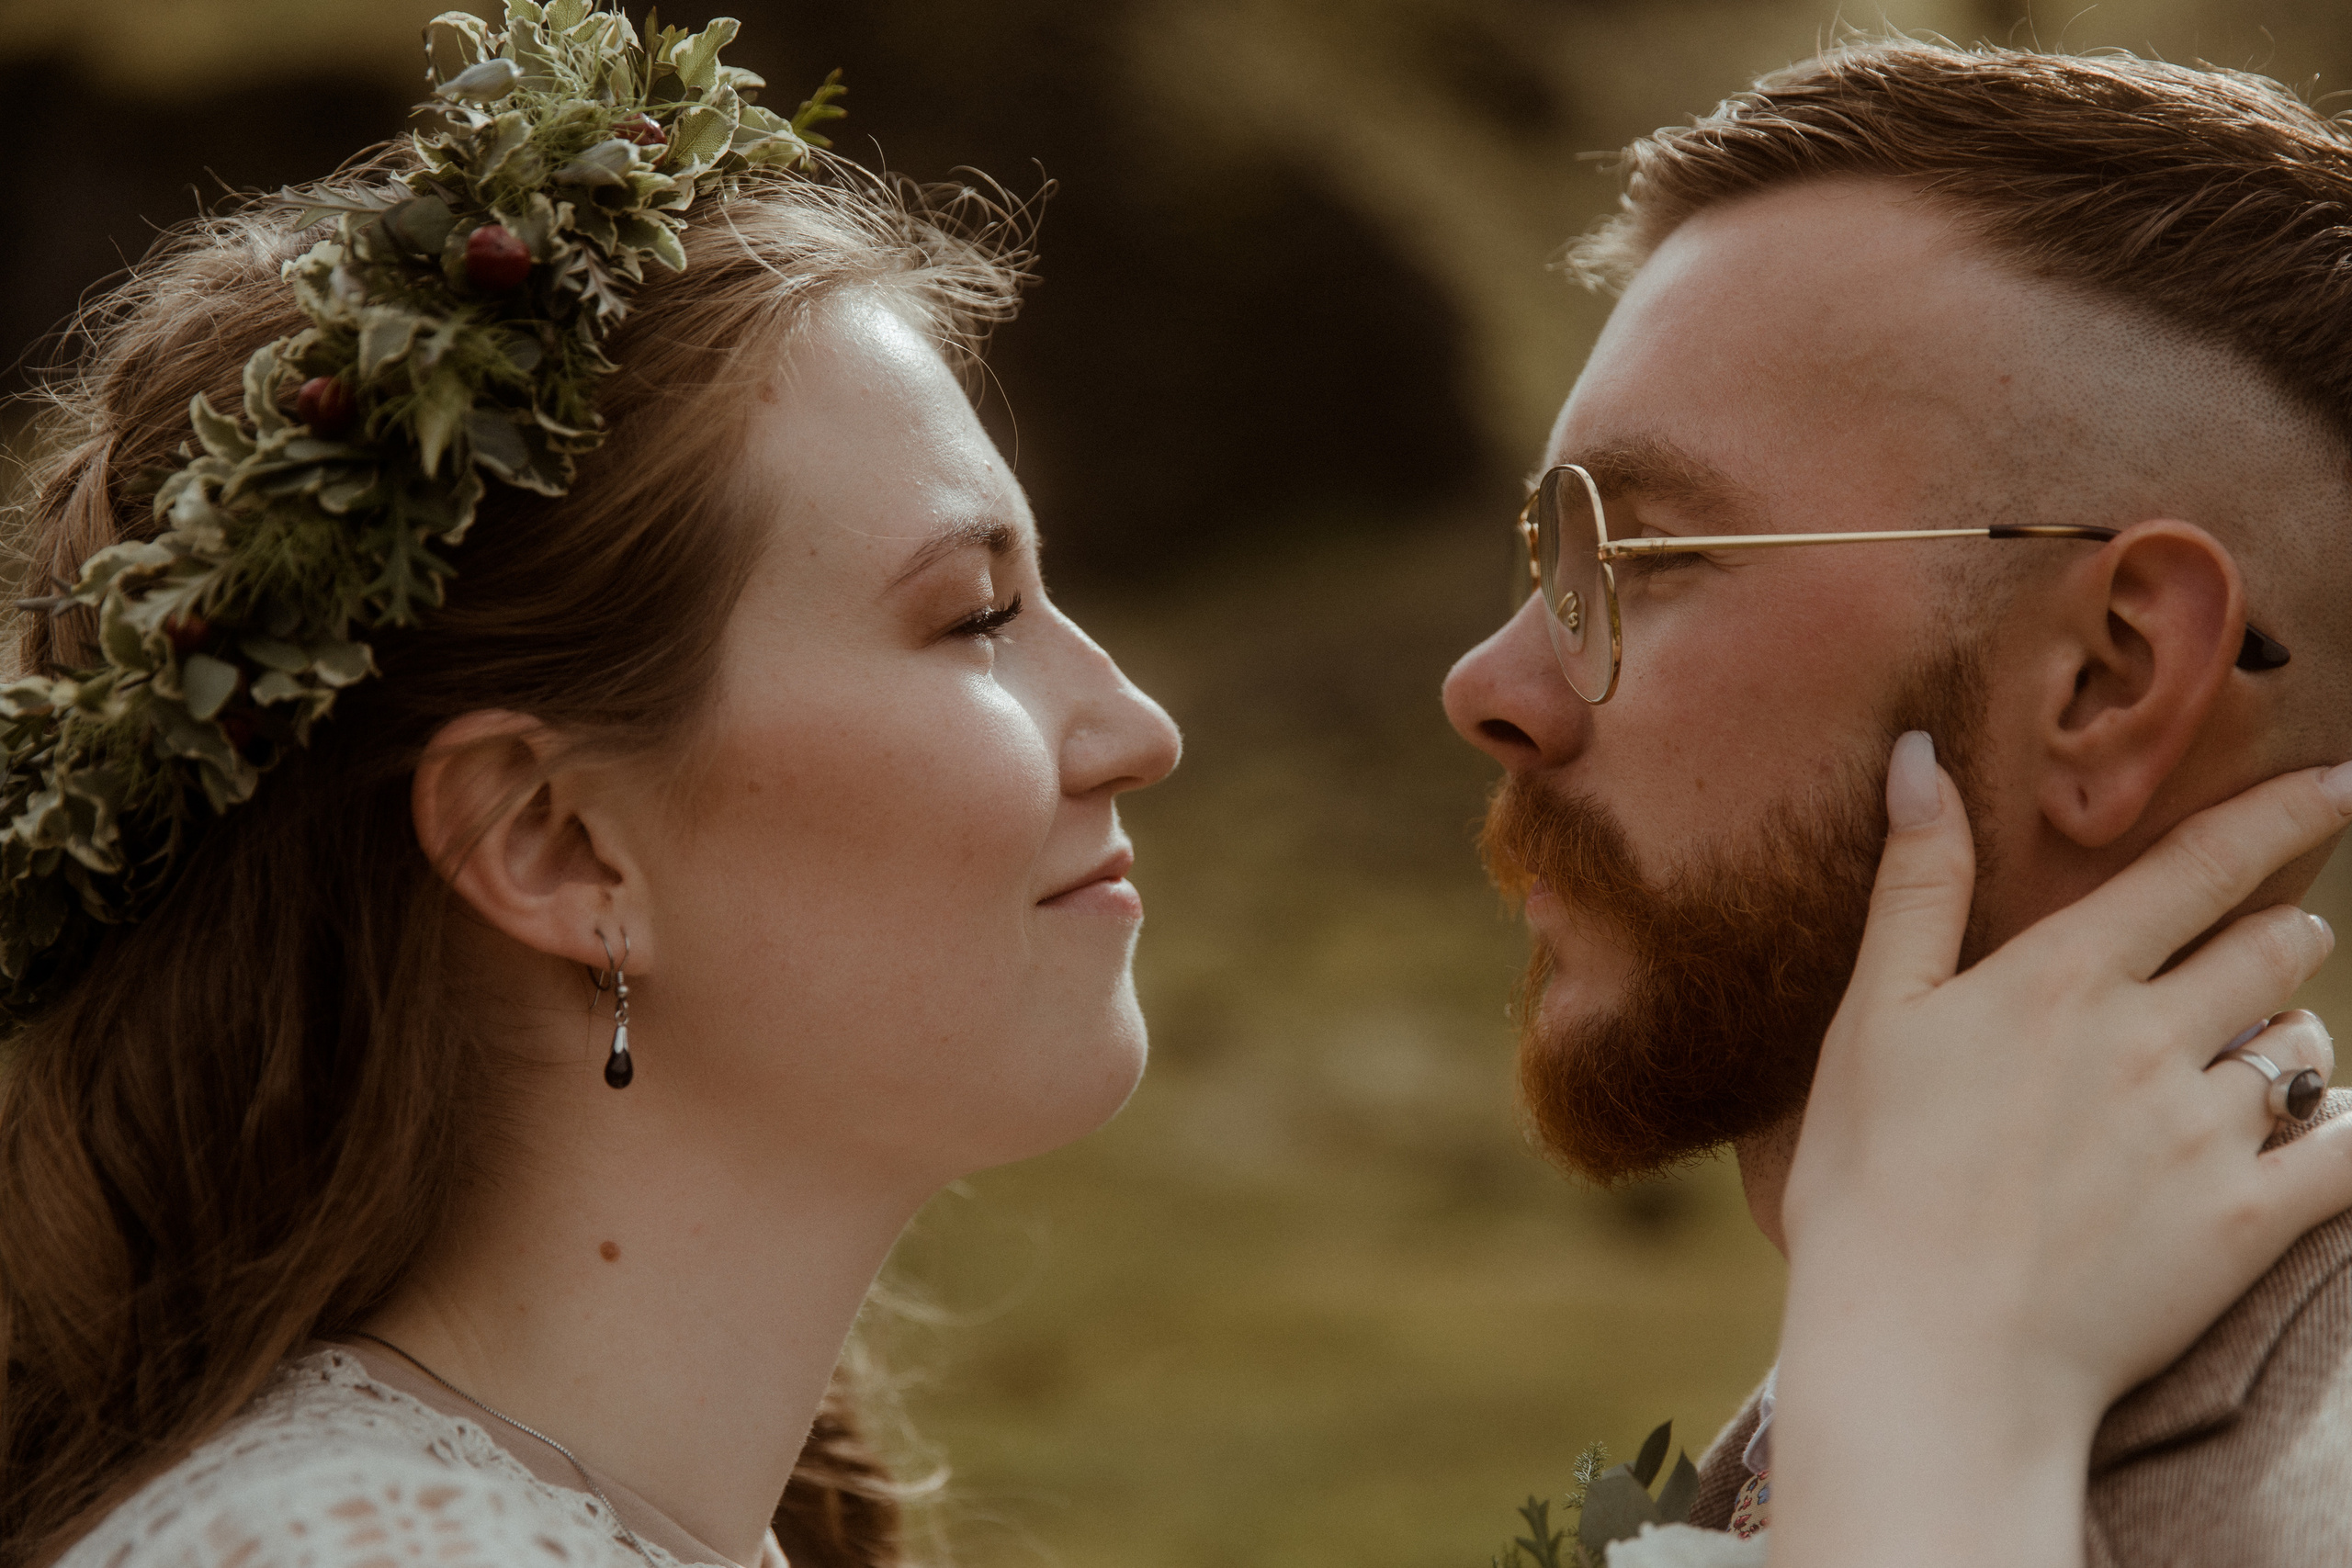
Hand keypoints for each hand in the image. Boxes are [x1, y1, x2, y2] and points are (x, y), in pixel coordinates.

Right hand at [1769, 734, 2351, 1567]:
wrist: (1926, 1350)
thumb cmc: (1872, 1181)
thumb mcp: (1873, 1018)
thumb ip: (1917, 884)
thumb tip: (1920, 755)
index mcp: (2062, 976)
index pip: (2199, 865)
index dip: (2280, 814)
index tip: (2336, 784)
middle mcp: (2151, 1037)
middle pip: (2272, 949)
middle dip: (2281, 934)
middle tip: (2271, 942)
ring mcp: (2207, 1133)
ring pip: (2306, 1049)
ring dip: (2293, 1039)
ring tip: (2259, 1062)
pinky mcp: (2247, 1224)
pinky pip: (2347, 1152)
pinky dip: (2343, 1133)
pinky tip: (2321, 1137)